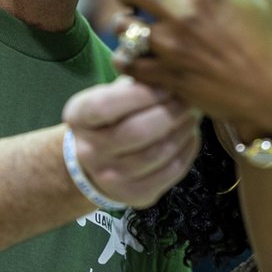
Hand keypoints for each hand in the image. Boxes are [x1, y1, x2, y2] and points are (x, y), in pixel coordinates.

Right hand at [62, 77, 200, 208]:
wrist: (96, 164)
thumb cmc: (111, 119)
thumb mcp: (110, 95)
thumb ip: (134, 84)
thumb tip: (171, 75)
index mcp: (79, 118)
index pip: (106, 105)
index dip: (141, 94)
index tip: (166, 85)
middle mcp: (89, 151)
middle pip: (136, 132)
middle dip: (170, 113)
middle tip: (187, 100)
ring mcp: (109, 178)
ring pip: (157, 153)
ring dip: (183, 131)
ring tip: (192, 116)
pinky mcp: (133, 196)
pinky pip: (169, 173)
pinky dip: (187, 151)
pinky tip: (190, 137)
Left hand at [111, 0, 271, 138]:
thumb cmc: (269, 46)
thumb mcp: (263, 3)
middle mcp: (183, 17)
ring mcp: (171, 48)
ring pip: (123, 26)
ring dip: (123, 23)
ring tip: (131, 24)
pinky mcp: (167, 76)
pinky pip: (128, 63)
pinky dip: (125, 58)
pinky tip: (130, 54)